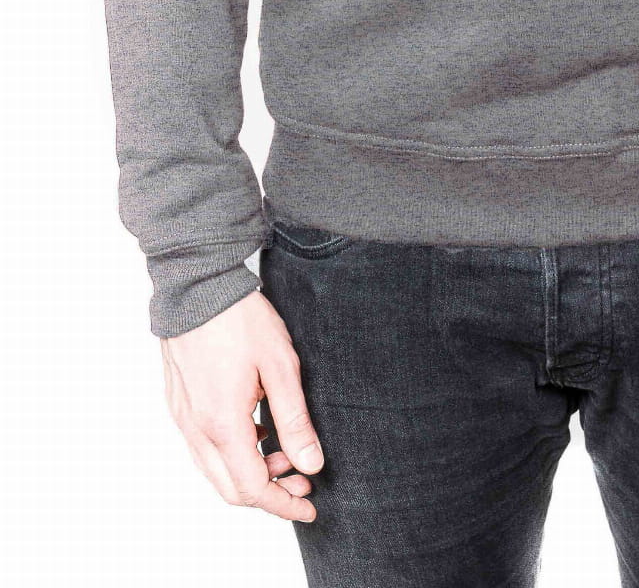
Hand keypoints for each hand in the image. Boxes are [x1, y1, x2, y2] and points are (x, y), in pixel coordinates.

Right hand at [161, 288, 323, 520]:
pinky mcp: (178, 402)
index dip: (284, 504)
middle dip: (270, 493)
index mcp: (222, 424)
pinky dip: (231, 452)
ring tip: (284, 450)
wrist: (197, 283)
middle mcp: (196, 428)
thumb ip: (295, 419)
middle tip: (302, 480)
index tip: (310, 505)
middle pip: (230, 489)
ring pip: (214, 470)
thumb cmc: (239, 317)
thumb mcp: (280, 364)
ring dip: (249, 472)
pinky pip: (202, 447)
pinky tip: (257, 428)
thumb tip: (312, 464)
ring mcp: (182, 416)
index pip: (253, 488)